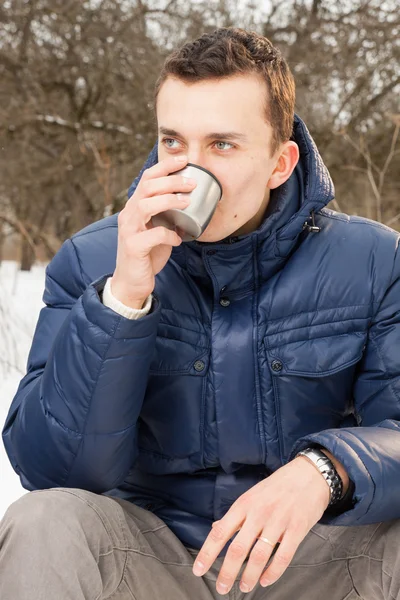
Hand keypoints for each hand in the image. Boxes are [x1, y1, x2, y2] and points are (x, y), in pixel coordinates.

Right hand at [111, 154, 196, 308]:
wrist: (131, 282)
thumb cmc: (147, 255)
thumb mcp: (158, 230)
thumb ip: (167, 216)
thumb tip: (188, 203)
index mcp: (135, 208)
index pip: (147, 179)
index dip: (165, 167)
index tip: (184, 160)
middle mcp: (129, 215)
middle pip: (147, 187)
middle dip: (171, 181)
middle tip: (191, 183)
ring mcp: (129, 230)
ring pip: (146, 205)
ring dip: (169, 200)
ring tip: (187, 202)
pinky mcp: (133, 247)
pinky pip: (153, 235)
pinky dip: (168, 235)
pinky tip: (178, 239)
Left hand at [192, 456, 330, 594]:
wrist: (308, 474)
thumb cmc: (277, 486)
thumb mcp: (251, 495)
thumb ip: (235, 515)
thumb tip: (215, 529)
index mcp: (244, 505)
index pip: (221, 532)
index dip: (208, 553)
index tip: (198, 569)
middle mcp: (258, 513)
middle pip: (238, 548)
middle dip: (227, 572)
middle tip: (221, 588)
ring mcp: (278, 521)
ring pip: (259, 555)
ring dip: (249, 576)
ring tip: (244, 587)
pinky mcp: (297, 529)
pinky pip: (283, 556)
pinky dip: (273, 572)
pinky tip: (266, 580)